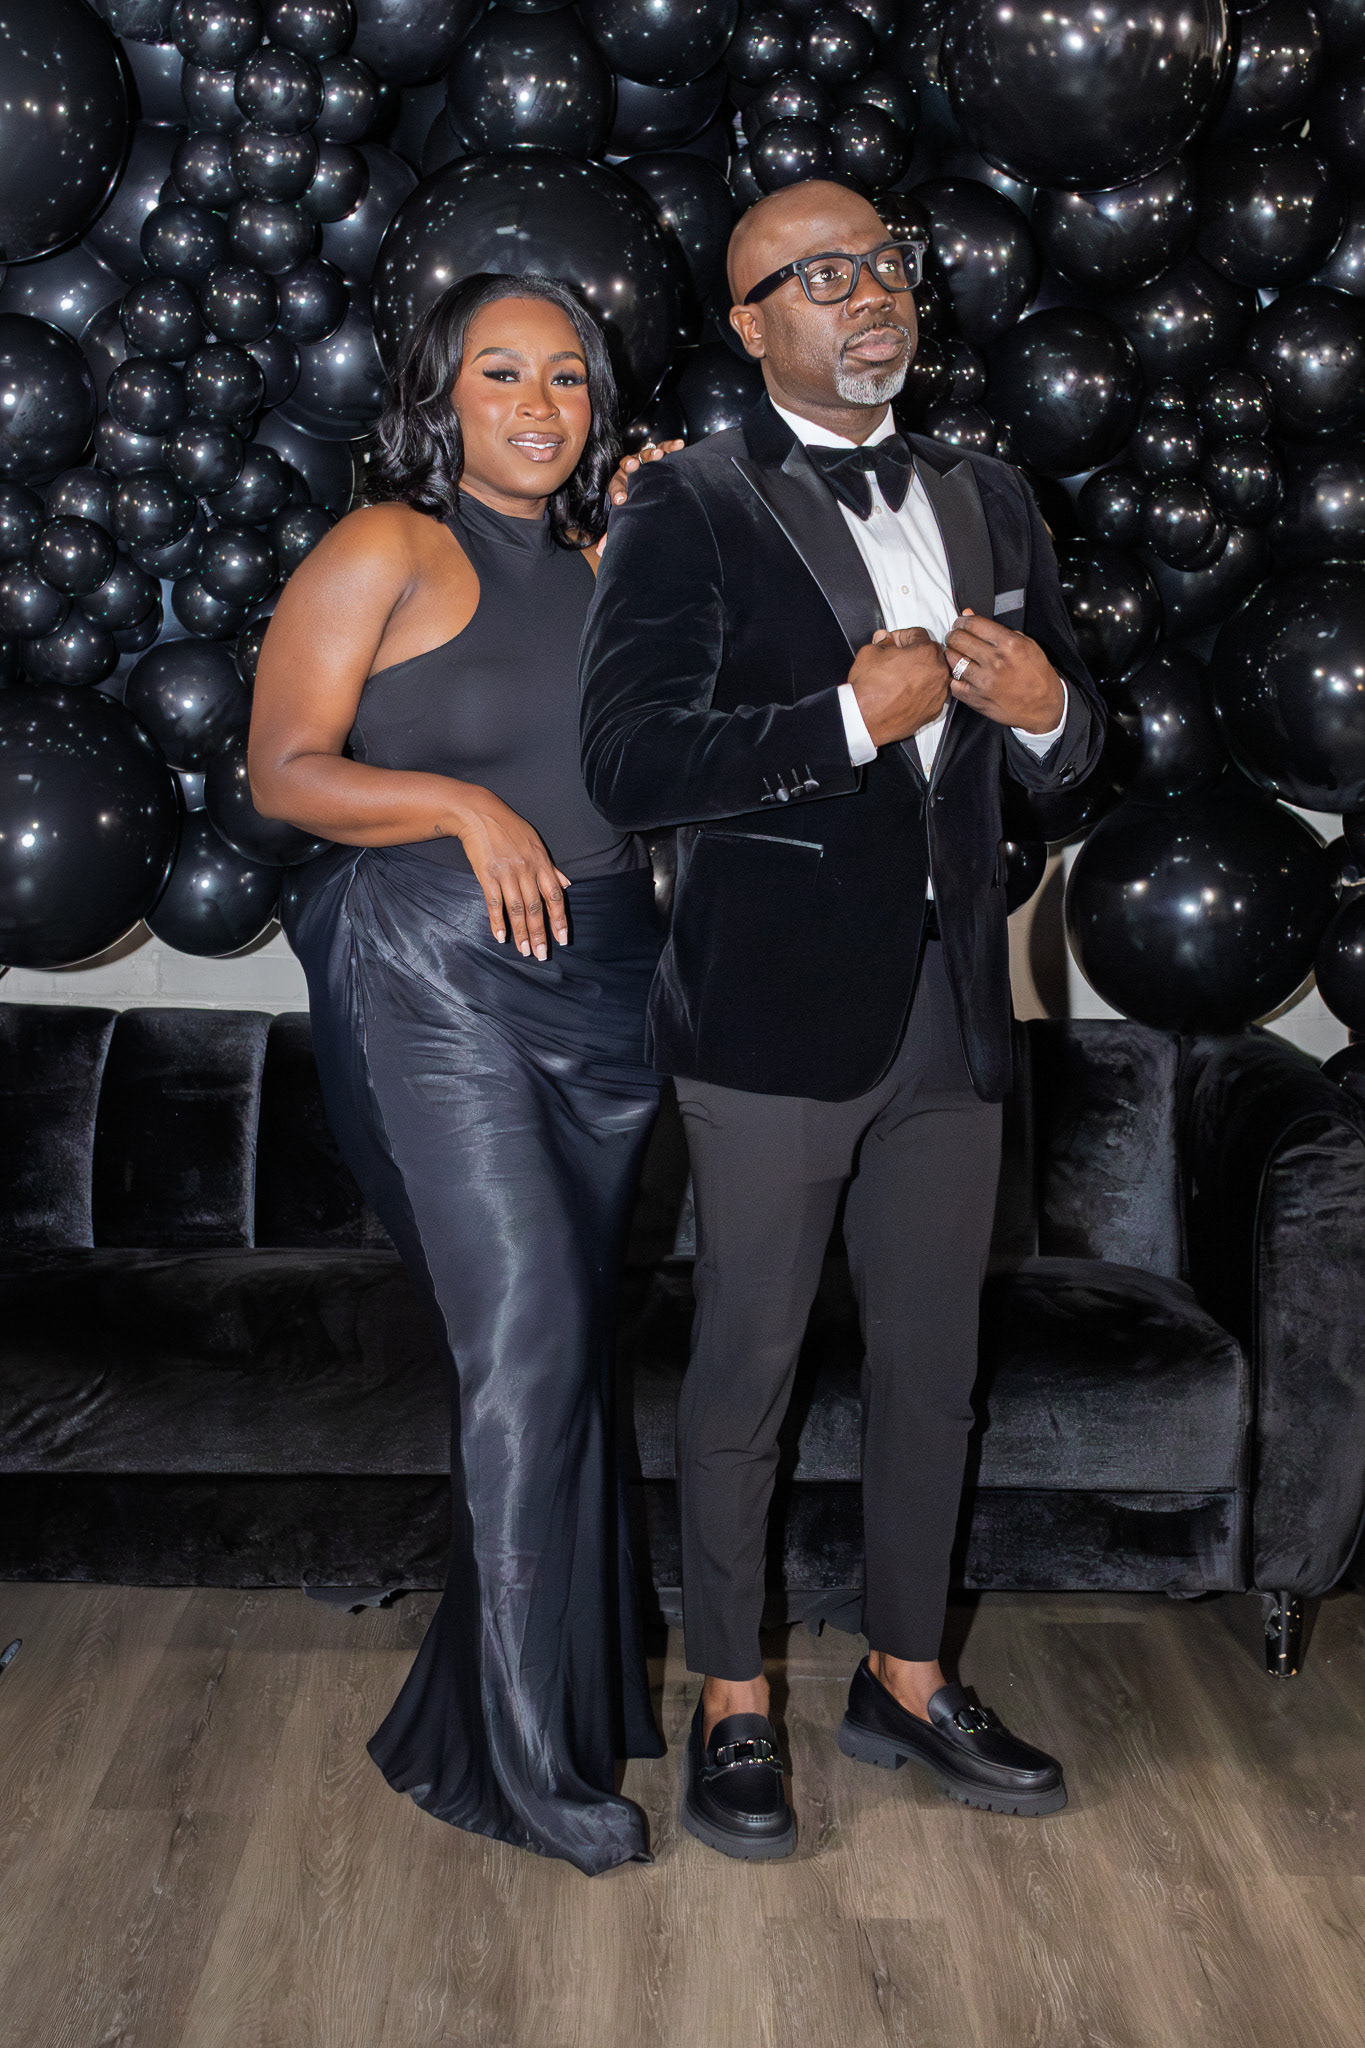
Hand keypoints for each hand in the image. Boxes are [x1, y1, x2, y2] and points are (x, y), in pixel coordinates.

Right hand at [446, 787, 569, 959]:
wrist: (479, 813)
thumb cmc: (509, 827)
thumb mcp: (536, 842)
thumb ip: (551, 867)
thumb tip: (567, 884)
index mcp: (541, 862)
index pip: (554, 896)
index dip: (559, 919)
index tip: (562, 939)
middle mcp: (526, 869)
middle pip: (536, 907)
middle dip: (540, 933)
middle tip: (542, 954)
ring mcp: (506, 873)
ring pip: (517, 909)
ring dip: (521, 932)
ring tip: (525, 951)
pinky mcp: (486, 874)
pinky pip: (494, 903)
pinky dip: (497, 921)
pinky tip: (501, 936)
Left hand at [607, 437, 685, 507]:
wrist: (653, 481)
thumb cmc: (639, 491)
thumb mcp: (631, 498)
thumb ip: (626, 501)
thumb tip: (622, 505)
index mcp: (622, 478)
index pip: (617, 483)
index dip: (618, 491)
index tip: (621, 500)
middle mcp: (632, 464)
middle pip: (629, 462)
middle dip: (631, 463)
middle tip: (634, 465)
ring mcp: (645, 457)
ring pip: (646, 453)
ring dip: (652, 453)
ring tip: (659, 454)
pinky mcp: (659, 451)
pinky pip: (664, 447)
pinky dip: (671, 446)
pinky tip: (679, 444)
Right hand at [848, 626, 951, 747]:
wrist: (864, 719)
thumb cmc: (869, 689)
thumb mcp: (870, 652)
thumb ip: (883, 642)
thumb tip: (885, 640)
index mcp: (926, 652)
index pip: (918, 634)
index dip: (902, 636)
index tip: (894, 642)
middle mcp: (938, 672)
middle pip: (930, 654)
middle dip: (913, 654)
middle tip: (896, 659)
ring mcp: (938, 693)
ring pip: (933, 675)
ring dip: (920, 673)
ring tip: (900, 678)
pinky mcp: (934, 710)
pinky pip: (931, 694)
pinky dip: (921, 692)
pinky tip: (904, 693)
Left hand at [945, 610, 1065, 733]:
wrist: (1044, 706)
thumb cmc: (1036, 674)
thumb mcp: (1026, 644)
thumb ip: (997, 629)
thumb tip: (969, 615)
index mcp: (1009, 644)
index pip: (974, 624)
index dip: (962, 621)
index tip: (960, 623)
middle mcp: (995, 661)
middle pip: (959, 639)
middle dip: (953, 635)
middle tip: (954, 637)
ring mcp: (984, 681)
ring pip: (953, 659)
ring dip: (951, 654)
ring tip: (955, 653)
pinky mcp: (976, 698)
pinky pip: (953, 682)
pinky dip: (953, 676)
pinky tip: (958, 673)